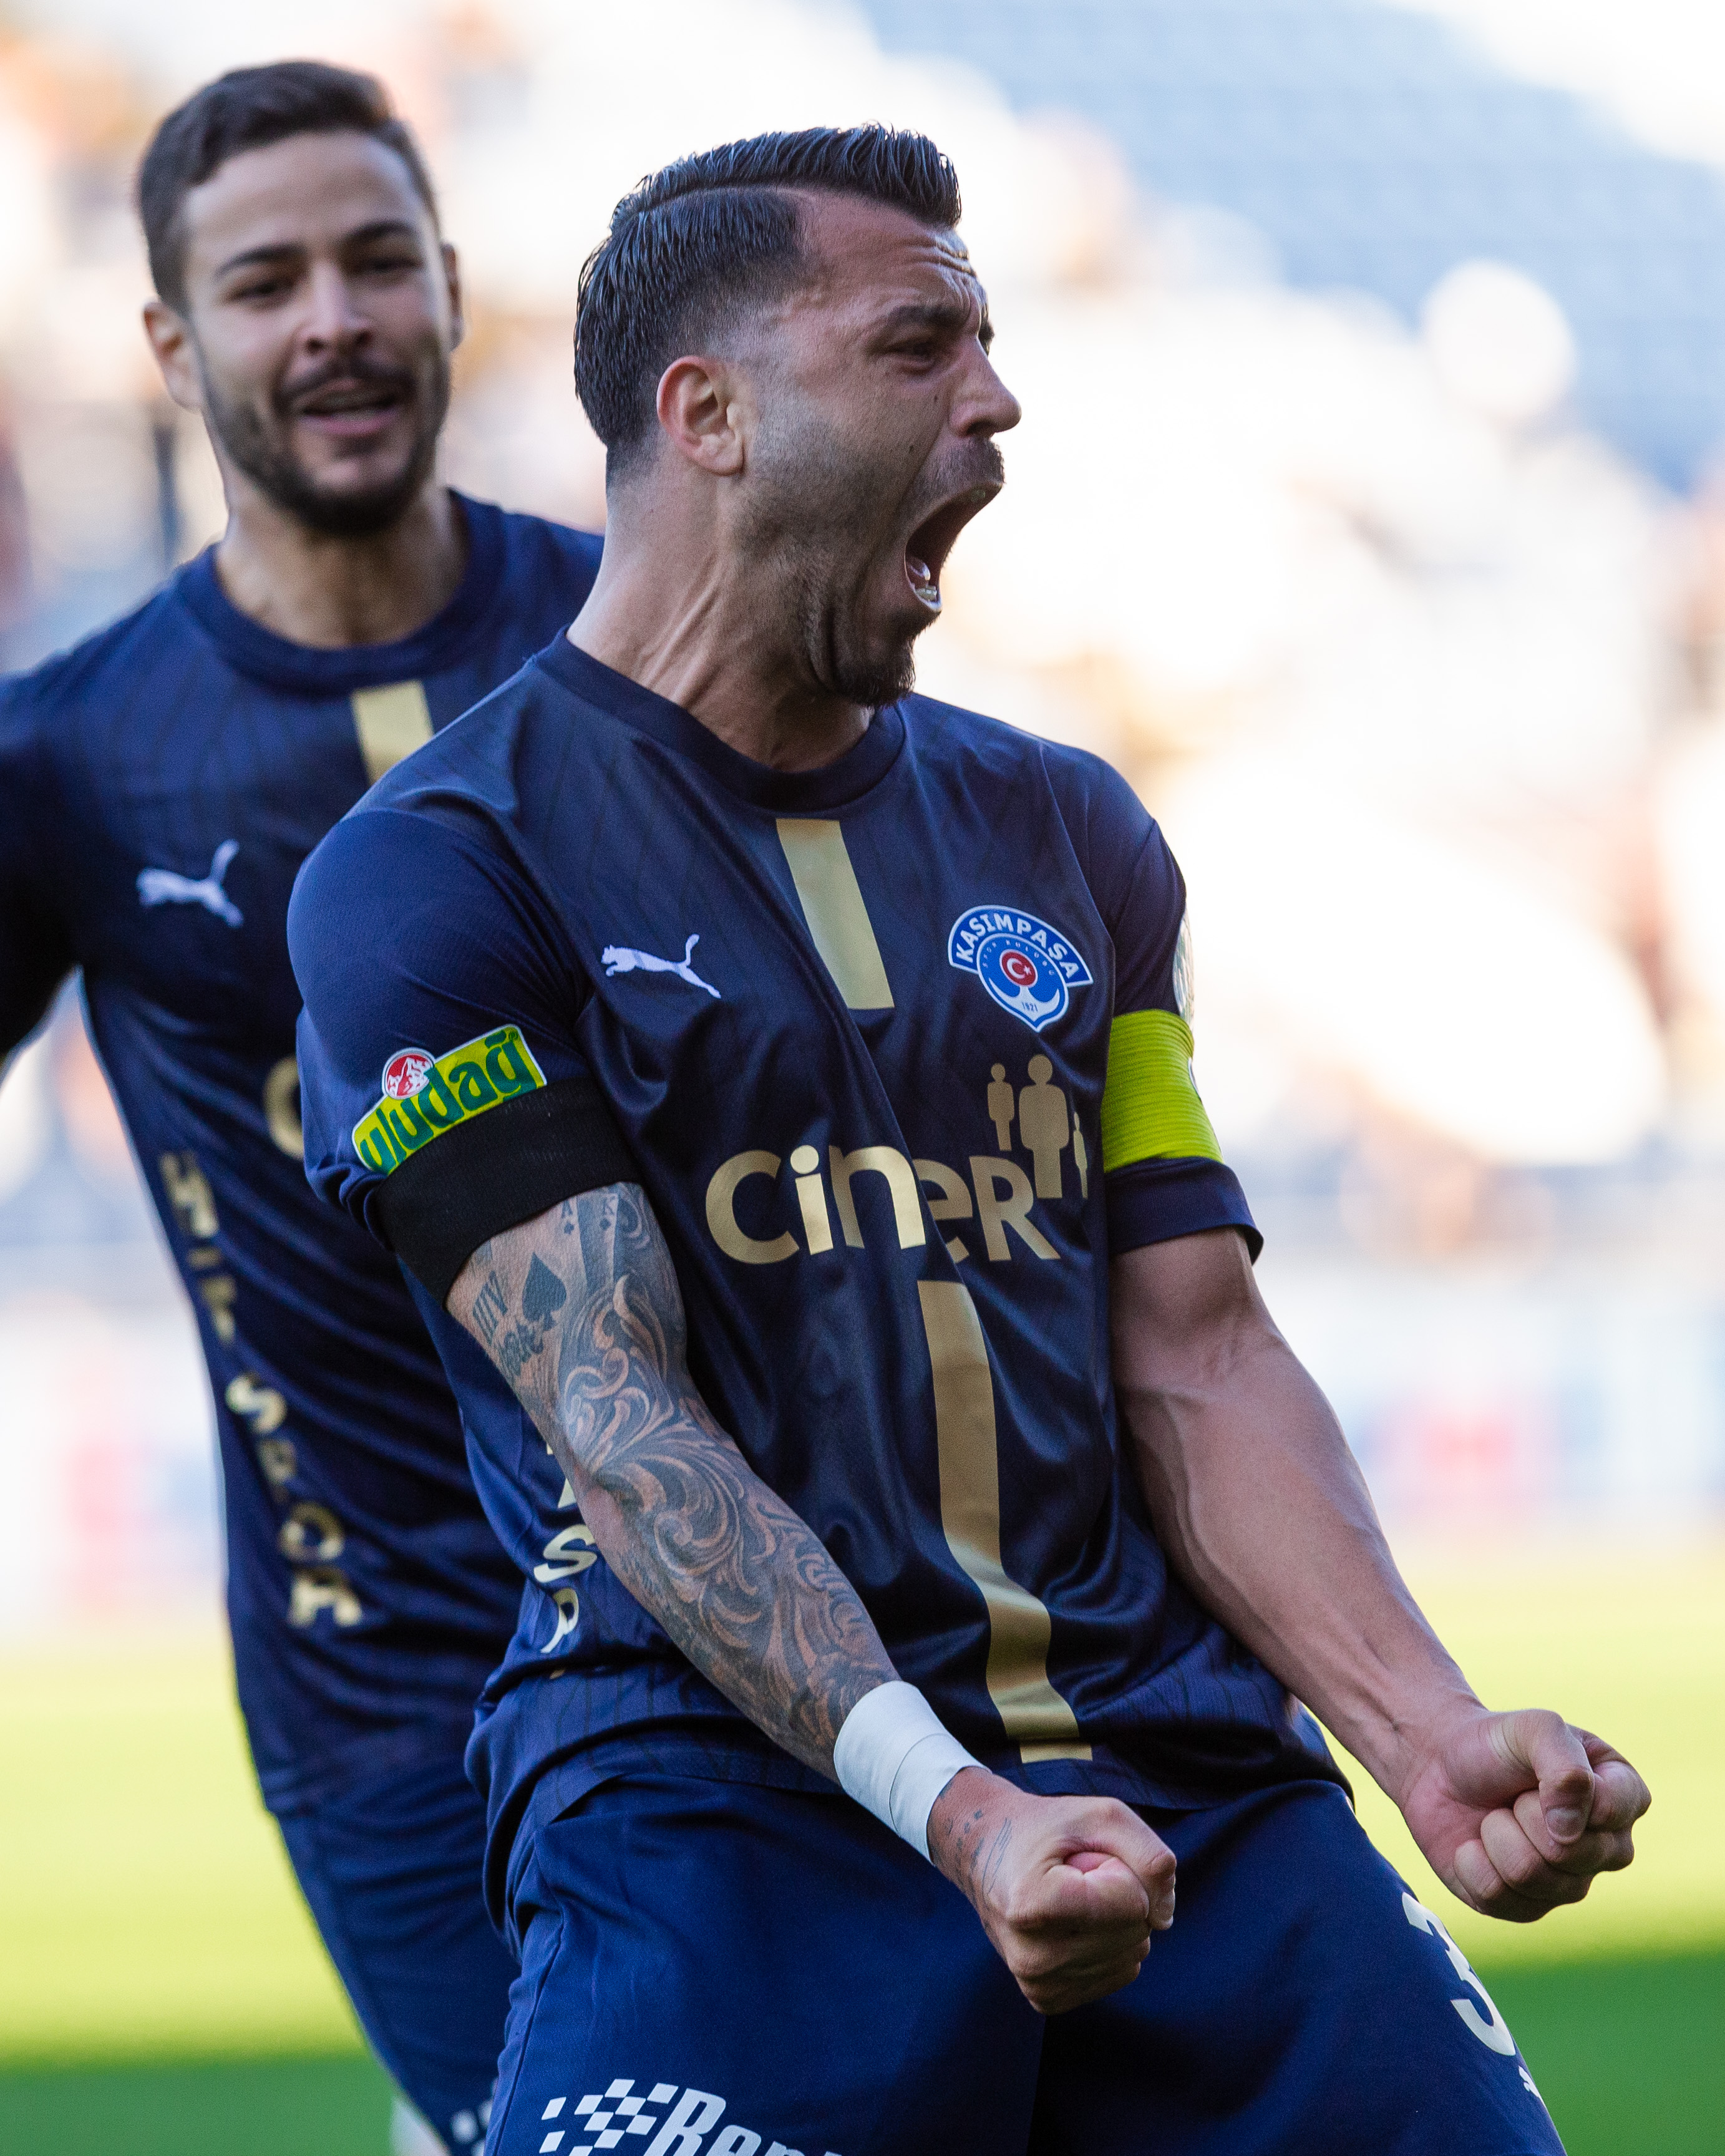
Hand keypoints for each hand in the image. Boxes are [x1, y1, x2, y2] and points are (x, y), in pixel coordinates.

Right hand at [927, 1767, 1175, 2013]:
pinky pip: (1118, 1974)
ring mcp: (1037, 1983)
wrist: (986, 1853)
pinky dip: (1109, 1943)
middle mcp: (1031, 1955)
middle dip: (1121, 1893)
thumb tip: (1164, 1919)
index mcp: (1032, 1904)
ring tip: (1073, 1897)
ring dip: (1116, 1919)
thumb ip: (1150, 1856)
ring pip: (1132, 1956)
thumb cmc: (1047, 1829)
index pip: (1132, 1902)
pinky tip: (1073, 1923)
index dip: (1120, 1867)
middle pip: (1135, 1932)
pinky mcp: (1046, 1999)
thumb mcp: (1100, 1815)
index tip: (1080, 1858)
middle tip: (1076, 1874)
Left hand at [1398, 1706, 1649, 1921]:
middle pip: (1568, 1853)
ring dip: (1495, 1835)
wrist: (1438, 1766)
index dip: (1563, 1789)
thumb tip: (1567, 1833)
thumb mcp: (1535, 1728)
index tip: (1540, 1770)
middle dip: (1522, 1812)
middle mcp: (1607, 1849)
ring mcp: (1569, 1883)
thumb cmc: (1496, 1744)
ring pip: (1530, 1876)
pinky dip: (1471, 1862)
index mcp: (1624, 1800)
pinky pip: (1497, 1897)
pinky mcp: (1526, 1907)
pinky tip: (1474, 1845)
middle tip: (1513, 1795)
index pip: (1610, 1811)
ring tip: (1495, 1816)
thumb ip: (1565, 1766)